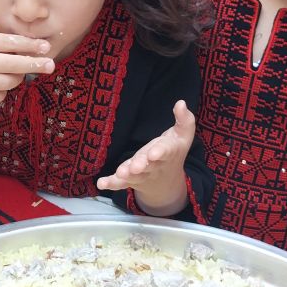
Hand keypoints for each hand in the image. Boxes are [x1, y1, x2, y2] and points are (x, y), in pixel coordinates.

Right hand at [0, 31, 53, 107]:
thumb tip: (28, 47)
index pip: (10, 43)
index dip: (31, 45)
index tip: (46, 47)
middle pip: (13, 64)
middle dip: (35, 64)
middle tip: (50, 65)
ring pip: (8, 83)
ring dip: (17, 78)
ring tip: (16, 72)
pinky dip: (3, 91)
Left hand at [96, 100, 194, 215]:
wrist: (168, 182)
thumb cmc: (173, 151)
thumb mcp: (183, 136)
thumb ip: (184, 120)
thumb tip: (181, 103)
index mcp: (169, 153)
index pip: (165, 152)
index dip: (159, 152)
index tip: (153, 153)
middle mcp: (155, 166)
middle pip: (148, 166)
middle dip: (141, 165)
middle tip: (135, 167)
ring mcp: (142, 174)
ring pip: (134, 176)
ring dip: (126, 175)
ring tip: (120, 173)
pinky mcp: (130, 180)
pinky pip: (121, 184)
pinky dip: (111, 183)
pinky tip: (102, 183)